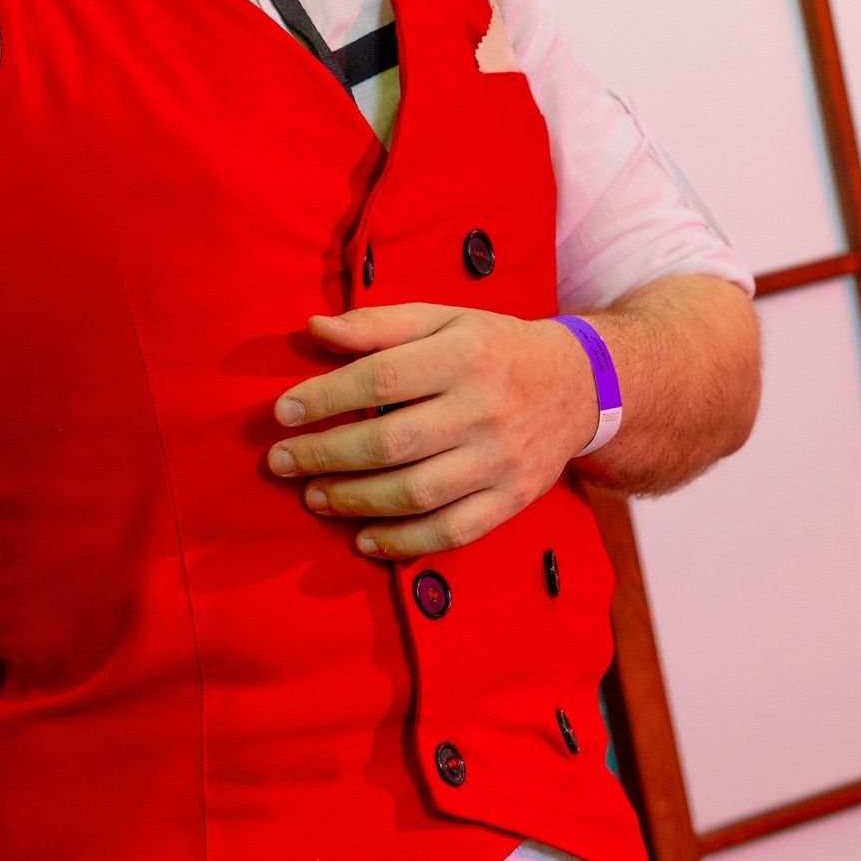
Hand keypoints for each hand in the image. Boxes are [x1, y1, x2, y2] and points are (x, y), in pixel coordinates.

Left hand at [267, 303, 594, 558]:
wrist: (578, 385)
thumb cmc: (492, 347)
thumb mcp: (441, 319)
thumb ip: (378, 325)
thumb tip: (313, 328)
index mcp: (464, 354)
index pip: (381, 378)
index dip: (325, 398)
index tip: (282, 413)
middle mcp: (485, 408)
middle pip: (391, 443)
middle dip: (325, 456)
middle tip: (282, 463)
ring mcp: (501, 460)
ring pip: (416, 493)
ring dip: (354, 501)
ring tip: (314, 496)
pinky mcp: (512, 499)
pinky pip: (452, 531)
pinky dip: (402, 542)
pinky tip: (363, 540)